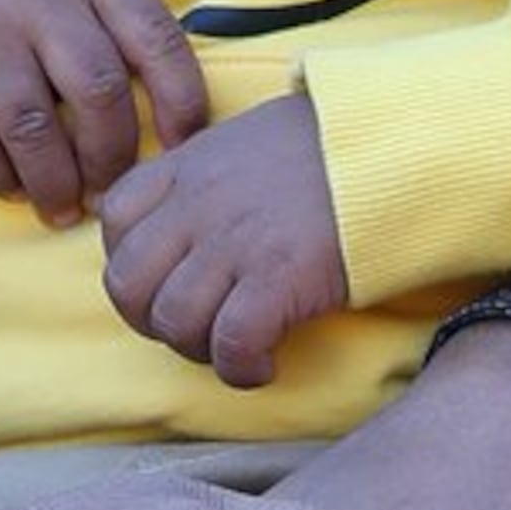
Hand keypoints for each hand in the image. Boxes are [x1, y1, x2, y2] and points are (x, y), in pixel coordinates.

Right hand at [0, 0, 208, 222]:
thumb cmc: (25, 2)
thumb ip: (124, 36)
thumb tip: (182, 139)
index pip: (153, 36)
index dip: (181, 102)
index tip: (185, 153)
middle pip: (96, 89)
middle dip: (112, 157)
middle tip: (110, 193)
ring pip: (31, 125)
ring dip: (55, 182)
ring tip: (64, 207)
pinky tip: (14, 188)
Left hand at [101, 99, 350, 387]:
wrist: (396, 141)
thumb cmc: (332, 145)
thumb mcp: (247, 141)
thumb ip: (207, 177)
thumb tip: (190, 224)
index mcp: (188, 166)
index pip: (115, 219)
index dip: (133, 262)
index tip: (169, 279)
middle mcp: (199, 205)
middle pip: (128, 283)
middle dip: (151, 320)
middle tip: (195, 327)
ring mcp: (235, 242)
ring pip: (174, 321)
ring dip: (198, 350)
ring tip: (235, 347)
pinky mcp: (279, 278)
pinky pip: (231, 344)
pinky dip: (240, 368)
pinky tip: (265, 366)